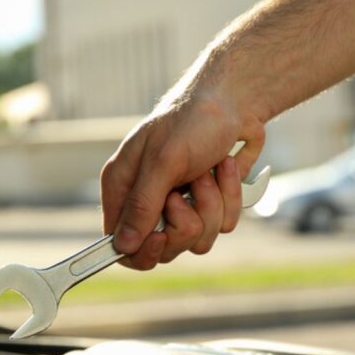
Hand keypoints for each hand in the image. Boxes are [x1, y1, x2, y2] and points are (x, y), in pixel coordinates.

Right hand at [100, 92, 265, 269]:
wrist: (235, 103)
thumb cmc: (191, 121)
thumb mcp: (163, 161)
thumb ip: (142, 205)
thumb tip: (122, 246)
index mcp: (123, 188)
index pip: (119, 243)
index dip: (141, 251)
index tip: (161, 238)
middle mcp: (150, 202)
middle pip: (163, 249)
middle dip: (184, 223)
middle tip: (184, 194)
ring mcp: (183, 207)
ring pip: (198, 240)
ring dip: (210, 205)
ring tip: (206, 172)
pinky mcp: (211, 205)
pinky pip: (223, 225)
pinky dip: (229, 196)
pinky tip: (224, 168)